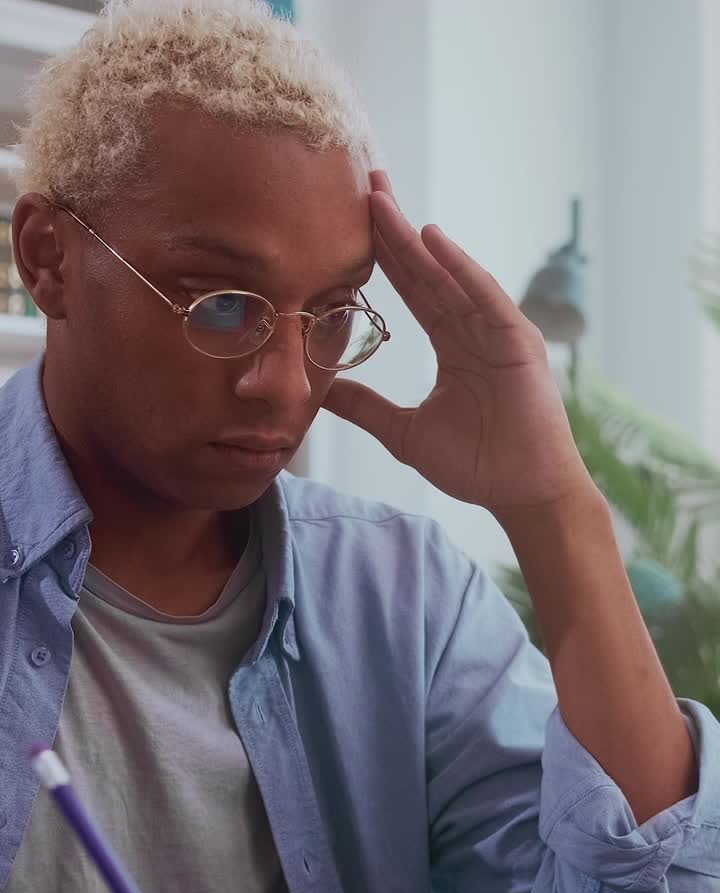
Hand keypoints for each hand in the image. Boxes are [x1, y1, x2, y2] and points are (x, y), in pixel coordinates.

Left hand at [323, 171, 594, 519]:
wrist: (522, 494)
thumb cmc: (477, 465)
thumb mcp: (404, 432)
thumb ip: (366, 408)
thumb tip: (323, 393)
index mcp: (453, 344)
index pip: (411, 289)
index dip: (382, 255)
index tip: (351, 220)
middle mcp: (474, 328)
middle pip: (426, 271)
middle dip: (394, 230)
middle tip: (363, 184)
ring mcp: (498, 331)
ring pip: (449, 276)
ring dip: (416, 239)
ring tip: (382, 200)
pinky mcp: (518, 342)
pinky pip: (485, 298)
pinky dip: (461, 269)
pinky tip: (433, 241)